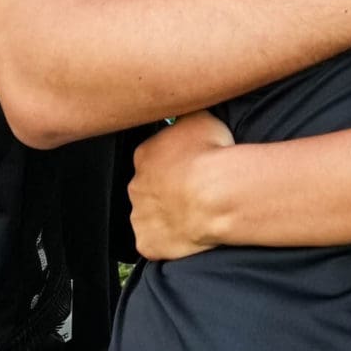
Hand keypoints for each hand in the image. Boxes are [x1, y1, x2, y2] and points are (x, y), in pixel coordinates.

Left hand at [128, 112, 234, 260]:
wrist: (214, 195)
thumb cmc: (210, 155)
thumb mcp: (202, 117)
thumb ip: (187, 114)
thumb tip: (188, 107)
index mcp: (145, 154)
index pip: (152, 157)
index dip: (173, 162)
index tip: (190, 165)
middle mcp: (136, 185)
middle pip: (148, 188)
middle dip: (166, 190)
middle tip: (194, 190)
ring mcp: (139, 217)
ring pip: (149, 217)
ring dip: (166, 216)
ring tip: (195, 214)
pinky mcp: (147, 244)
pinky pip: (154, 244)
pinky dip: (168, 242)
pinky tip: (188, 235)